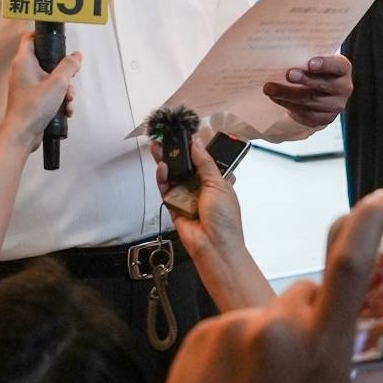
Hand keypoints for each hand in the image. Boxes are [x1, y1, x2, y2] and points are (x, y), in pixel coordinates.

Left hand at [0, 33, 80, 150]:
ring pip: (51, 79)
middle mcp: (23, 71)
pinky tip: (66, 110)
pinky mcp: (31, 99)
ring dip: (64, 90)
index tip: (58, 41)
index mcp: (24, 62)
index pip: (31, 38)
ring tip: (68, 100)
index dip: (44, 36)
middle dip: (64, 73)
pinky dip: (59, 100)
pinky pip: (49, 93)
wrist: (23, 134)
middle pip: (47, 61)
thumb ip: (69, 66)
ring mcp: (27, 86)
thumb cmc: (34, 107)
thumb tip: (76, 56)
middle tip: (69, 80)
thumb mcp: (58, 83)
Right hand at [152, 137, 244, 260]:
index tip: (184, 135)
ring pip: (173, 176)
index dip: (194, 148)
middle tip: (165, 139)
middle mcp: (201, 188)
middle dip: (176, 154)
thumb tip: (196, 143)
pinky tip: (162, 168)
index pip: (204, 160)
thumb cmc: (225, 219)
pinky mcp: (174, 207)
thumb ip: (205, 162)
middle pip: (185, 167)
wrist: (214, 247)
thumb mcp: (218, 184)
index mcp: (217, 182)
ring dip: (167, 163)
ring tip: (157, 148)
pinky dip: (162, 179)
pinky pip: (166, 190)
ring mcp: (186, 197)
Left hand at [161, 189, 382, 382]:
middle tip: (300, 365)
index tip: (381, 201)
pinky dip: (238, 346)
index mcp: (320, 349)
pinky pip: (232, 325)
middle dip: (308, 319)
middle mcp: (278, 331)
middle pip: (304, 295)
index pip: (350, 269)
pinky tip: (237, 382)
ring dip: (270, 337)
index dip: (367, 227)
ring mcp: (235, 328)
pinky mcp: (204, 333)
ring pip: (266, 313)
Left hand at [263, 55, 352, 127]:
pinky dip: (287, 104)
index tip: (310, 63)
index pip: (338, 66)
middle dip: (304, 79)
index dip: (325, 64)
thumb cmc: (313, 70)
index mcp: (343, 68)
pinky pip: (305, 113)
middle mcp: (343, 88)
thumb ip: (304, 57)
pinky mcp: (324, 119)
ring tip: (270, 88)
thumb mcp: (314, 59)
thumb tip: (283, 54)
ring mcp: (335, 105)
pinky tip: (275, 98)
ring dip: (287, 94)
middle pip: (324, 85)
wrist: (317, 91)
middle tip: (288, 74)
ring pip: (310, 101)